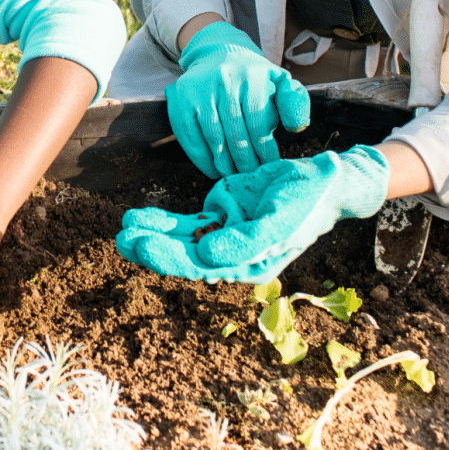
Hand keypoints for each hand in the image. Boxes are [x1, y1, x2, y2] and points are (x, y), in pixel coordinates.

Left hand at [116, 145, 389, 283]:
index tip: (143, 247)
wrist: (324, 181)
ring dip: (153, 233)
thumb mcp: (280, 221)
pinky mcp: (221, 214)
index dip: (170, 258)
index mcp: (248, 266)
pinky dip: (163, 219)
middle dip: (154, 248)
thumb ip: (244, 241)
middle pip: (184, 256)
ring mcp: (224, 235)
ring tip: (124, 227)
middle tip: (124, 239)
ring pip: (181, 239)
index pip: (202, 268)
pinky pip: (186, 221)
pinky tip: (139, 217)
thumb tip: (204, 255)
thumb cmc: (307, 204)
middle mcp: (232, 256)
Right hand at [167, 21, 309, 178]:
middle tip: (250, 176)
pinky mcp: (180, 98)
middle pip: (235, 133)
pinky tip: (212, 169)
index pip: (258, 122)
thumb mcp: (278, 82)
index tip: (269, 166)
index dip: (264, 150)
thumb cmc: (252, 78)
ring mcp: (200, 89)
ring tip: (233, 176)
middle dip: (245, 161)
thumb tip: (296, 128)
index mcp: (252, 76)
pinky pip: (190, 136)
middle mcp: (224, 79)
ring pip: (213, 137)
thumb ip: (294, 102)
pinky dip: (201, 158)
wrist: (218, 54)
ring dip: (224, 163)